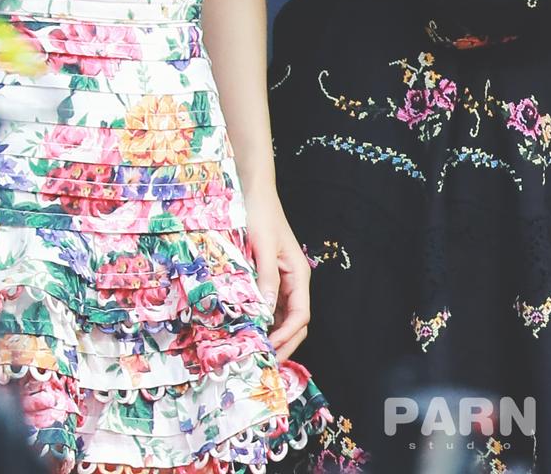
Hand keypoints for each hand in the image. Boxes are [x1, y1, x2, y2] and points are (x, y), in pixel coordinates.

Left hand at [244, 188, 310, 361]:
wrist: (252, 190)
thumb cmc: (260, 214)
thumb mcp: (263, 246)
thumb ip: (267, 278)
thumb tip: (267, 312)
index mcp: (299, 274)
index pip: (301, 315)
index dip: (287, 335)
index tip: (269, 347)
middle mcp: (293, 281)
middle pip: (295, 322)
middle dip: (283, 342)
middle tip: (264, 360)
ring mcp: (281, 279)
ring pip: (282, 316)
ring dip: (272, 333)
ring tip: (256, 349)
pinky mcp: (268, 276)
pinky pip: (270, 304)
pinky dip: (263, 319)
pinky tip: (249, 327)